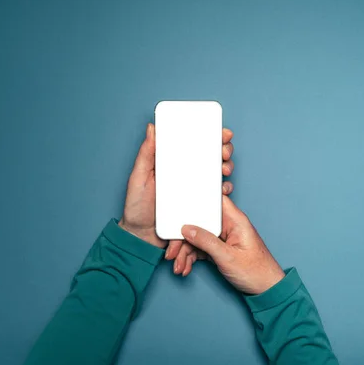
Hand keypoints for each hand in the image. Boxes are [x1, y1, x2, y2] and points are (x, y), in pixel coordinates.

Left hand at [119, 123, 234, 250]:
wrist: (142, 236)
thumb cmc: (137, 206)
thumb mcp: (138, 177)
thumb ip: (146, 154)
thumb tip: (152, 128)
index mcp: (173, 162)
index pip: (193, 143)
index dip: (209, 134)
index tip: (219, 131)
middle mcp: (186, 173)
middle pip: (210, 155)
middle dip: (223, 149)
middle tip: (223, 151)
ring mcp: (195, 189)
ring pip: (217, 173)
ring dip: (227, 167)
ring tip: (224, 169)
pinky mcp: (200, 205)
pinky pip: (216, 196)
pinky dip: (224, 190)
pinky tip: (223, 188)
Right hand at [180, 196, 285, 294]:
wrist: (266, 290)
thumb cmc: (256, 271)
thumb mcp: (228, 257)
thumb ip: (206, 241)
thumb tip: (187, 228)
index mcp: (235, 220)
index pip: (213, 200)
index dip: (195, 201)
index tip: (178, 209)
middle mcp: (228, 225)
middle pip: (199, 222)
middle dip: (183, 238)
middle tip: (172, 252)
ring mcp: (222, 237)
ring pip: (196, 238)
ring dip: (184, 252)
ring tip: (178, 266)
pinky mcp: (219, 249)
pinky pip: (200, 249)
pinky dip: (191, 258)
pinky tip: (185, 267)